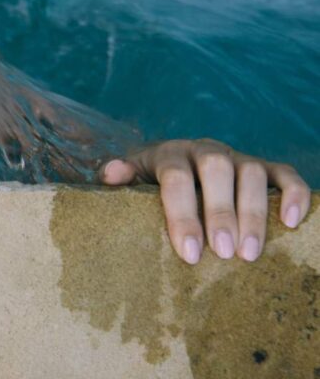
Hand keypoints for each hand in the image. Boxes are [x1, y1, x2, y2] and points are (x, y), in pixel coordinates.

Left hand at [98, 138, 310, 263]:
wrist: (170, 163)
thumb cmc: (149, 183)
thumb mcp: (129, 180)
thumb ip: (119, 177)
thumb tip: (111, 174)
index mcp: (168, 154)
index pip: (175, 177)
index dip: (182, 214)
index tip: (190, 253)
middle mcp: (204, 150)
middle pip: (216, 169)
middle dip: (221, 212)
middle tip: (224, 253)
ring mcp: (236, 157)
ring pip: (251, 172)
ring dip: (254, 212)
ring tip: (250, 252)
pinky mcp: (263, 167)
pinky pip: (284, 173)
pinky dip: (293, 193)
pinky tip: (291, 222)